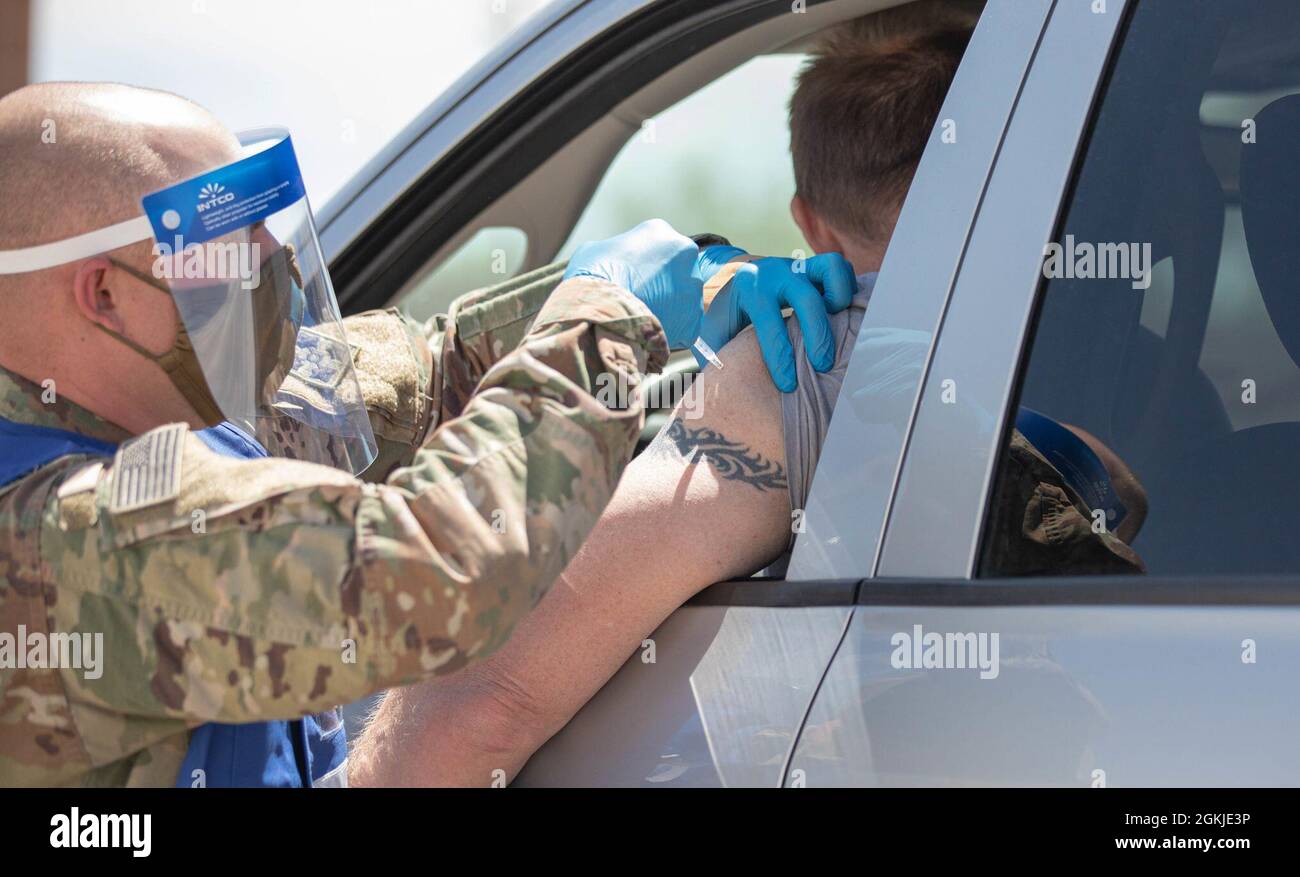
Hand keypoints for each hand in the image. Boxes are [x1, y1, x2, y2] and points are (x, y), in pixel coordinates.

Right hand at [564, 219, 702, 347]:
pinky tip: (649, 330)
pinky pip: (685, 326)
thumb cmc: (592, 276)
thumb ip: (616, 250)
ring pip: (684, 298)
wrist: (600, 310)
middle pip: (679, 270)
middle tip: (642, 297)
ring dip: (669, 307)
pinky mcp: (694, 318)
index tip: (635, 277)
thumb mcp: (597, 249)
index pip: (662, 247)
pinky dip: (671, 330)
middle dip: (664, 283)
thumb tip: (617, 259)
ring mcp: (693, 286)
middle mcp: (685, 252)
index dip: (648, 264)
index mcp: (661, 231)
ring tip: (643, 316)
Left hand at [694, 248, 855, 391]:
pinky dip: (847, 289)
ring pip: (831, 269)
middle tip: (821, 365)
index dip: (780, 358)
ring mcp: (798, 265)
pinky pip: (841, 269)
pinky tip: (842, 314)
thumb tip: (716, 393)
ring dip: (839, 298)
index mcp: (749, 288)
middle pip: (807, 299)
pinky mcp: (814, 265)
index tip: (788, 385)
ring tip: (839, 325)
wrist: (729, 276)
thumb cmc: (722, 313)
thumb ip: (714, 356)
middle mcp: (776, 272)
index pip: (769, 324)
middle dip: (817, 336)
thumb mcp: (710, 331)